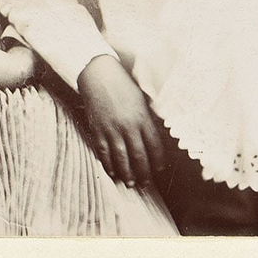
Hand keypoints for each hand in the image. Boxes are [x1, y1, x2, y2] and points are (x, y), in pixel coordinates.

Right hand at [77, 55, 168, 189]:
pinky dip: (109, 165)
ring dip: (127, 173)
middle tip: (146, 183)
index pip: (155, 146)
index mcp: (143, 117)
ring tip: (131, 183)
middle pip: (139, 156)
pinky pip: (104, 152)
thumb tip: (155, 138)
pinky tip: (113, 172)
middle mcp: (128, 126)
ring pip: (121, 158)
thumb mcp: (142, 100)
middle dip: (144, 173)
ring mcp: (112, 129)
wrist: (98, 73)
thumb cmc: (123, 84)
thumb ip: (148, 119)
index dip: (158, 161)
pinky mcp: (98, 130)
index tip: (160, 169)